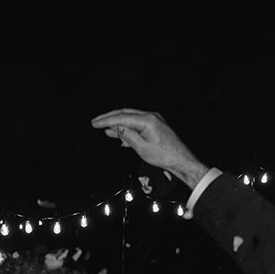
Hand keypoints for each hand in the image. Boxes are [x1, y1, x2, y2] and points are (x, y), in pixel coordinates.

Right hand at [90, 108, 208, 190]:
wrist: (180, 159)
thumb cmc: (164, 156)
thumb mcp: (142, 148)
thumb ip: (128, 136)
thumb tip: (116, 127)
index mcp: (147, 120)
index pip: (122, 117)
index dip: (106, 120)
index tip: (95, 123)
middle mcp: (150, 116)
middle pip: (125, 114)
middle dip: (109, 118)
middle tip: (95, 122)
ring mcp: (153, 120)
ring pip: (130, 119)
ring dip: (117, 124)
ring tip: (105, 130)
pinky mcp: (154, 126)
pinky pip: (137, 125)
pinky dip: (127, 129)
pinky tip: (119, 135)